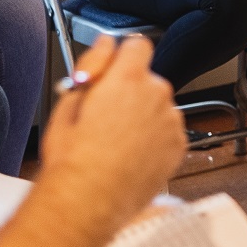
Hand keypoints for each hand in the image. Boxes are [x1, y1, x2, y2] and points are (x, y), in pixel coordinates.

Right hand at [37, 36, 186, 234]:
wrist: (89, 202)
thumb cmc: (73, 159)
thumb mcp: (67, 102)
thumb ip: (92, 64)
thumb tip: (105, 43)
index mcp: (128, 79)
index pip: (137, 45)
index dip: (122, 56)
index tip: (111, 71)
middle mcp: (157, 95)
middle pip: (147, 79)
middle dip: (129, 92)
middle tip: (103, 118)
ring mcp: (171, 121)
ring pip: (158, 107)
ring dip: (143, 116)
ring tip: (115, 143)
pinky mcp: (179, 145)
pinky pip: (167, 131)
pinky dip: (154, 139)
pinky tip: (130, 155)